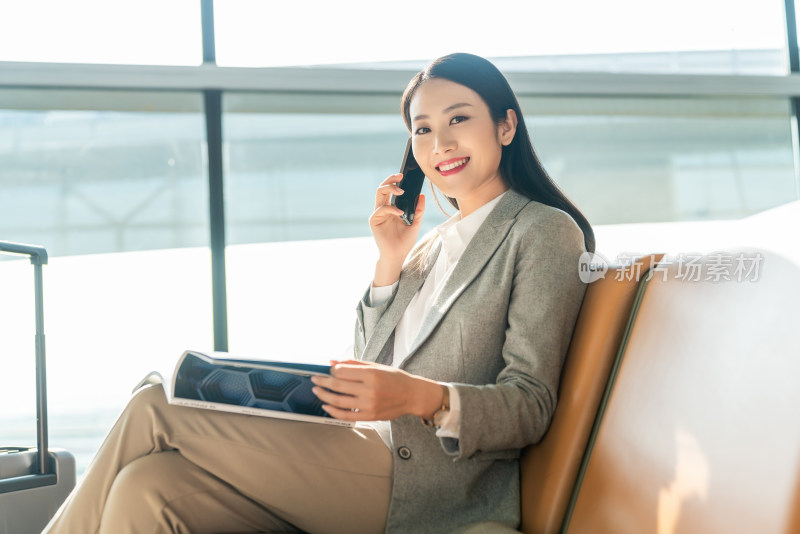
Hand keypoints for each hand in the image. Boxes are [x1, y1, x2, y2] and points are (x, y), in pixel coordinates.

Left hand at [310, 360, 443, 421]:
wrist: (412, 395)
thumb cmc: (395, 379)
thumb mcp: (376, 366)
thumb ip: (354, 364)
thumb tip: (333, 362)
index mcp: (372, 374)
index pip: (342, 371)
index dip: (332, 370)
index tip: (328, 370)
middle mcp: (370, 390)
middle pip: (338, 385)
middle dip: (322, 382)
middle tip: (315, 379)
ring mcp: (369, 405)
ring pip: (338, 401)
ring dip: (324, 395)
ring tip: (317, 391)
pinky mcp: (370, 416)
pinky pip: (346, 416)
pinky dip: (333, 411)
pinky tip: (326, 405)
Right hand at [370, 175, 425, 285]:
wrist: (397, 255)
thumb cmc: (404, 241)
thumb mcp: (415, 223)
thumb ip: (418, 210)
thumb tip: (422, 195)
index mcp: (391, 208)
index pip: (390, 190)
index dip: (395, 181)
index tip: (404, 175)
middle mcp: (383, 209)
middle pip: (382, 188)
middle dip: (390, 180)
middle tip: (400, 176)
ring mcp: (378, 214)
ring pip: (379, 194)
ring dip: (390, 188)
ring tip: (401, 190)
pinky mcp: (374, 221)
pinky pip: (381, 209)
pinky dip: (391, 209)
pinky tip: (400, 212)